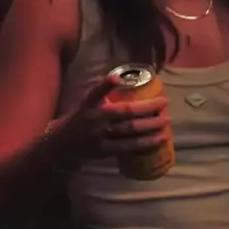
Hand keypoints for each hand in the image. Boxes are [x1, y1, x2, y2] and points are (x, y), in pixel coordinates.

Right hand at [50, 76, 170, 164]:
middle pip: (125, 113)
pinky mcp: (105, 150)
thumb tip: (123, 79)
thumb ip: (103, 94)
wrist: (63, 145)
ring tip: (166, 122)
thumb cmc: (81, 119)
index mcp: (90, 104)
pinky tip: (159, 140)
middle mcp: (95, 119)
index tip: (117, 78)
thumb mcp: (87, 103)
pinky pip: (129, 147)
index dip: (106, 85)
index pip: (97, 92)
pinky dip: (145, 144)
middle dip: (147, 108)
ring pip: (129, 131)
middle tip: (164, 104)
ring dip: (150, 127)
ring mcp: (101, 136)